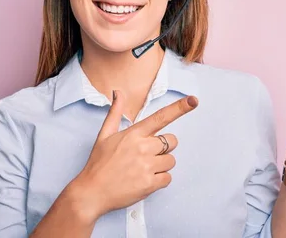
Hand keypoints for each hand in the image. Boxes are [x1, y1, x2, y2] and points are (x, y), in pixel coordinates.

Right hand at [71, 90, 198, 220]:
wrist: (92, 192)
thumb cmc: (98, 163)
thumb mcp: (105, 134)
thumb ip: (116, 112)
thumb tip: (118, 92)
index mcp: (133, 134)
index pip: (161, 117)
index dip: (179, 108)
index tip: (193, 101)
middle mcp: (142, 148)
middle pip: (171, 141)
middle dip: (163, 147)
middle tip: (146, 155)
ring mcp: (147, 166)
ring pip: (171, 161)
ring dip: (162, 165)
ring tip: (143, 169)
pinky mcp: (149, 184)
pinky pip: (168, 178)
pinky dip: (160, 180)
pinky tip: (145, 180)